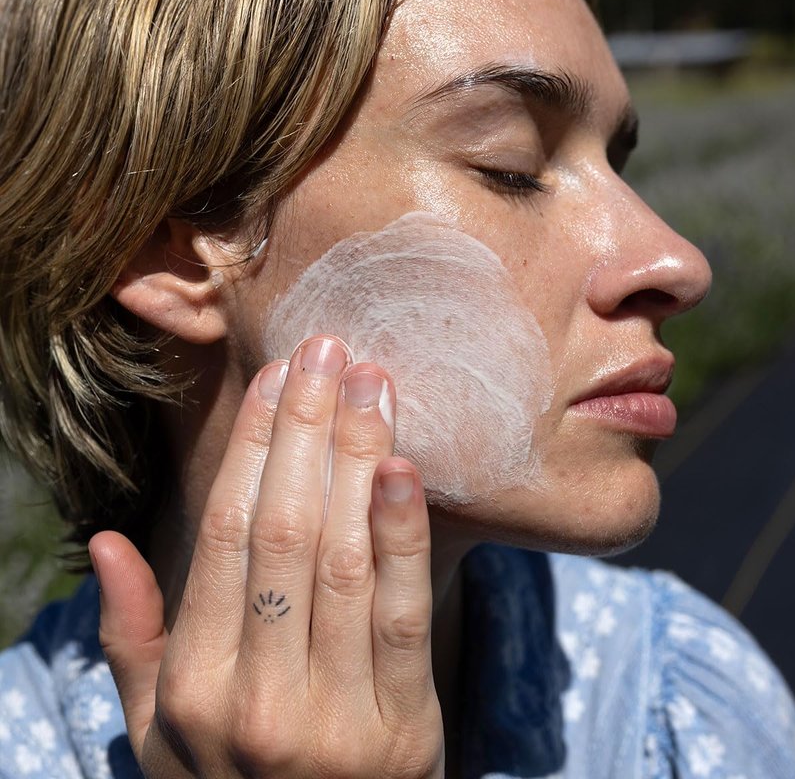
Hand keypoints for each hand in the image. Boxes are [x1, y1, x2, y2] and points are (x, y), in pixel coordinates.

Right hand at [89, 335, 443, 777]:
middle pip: (284, 529)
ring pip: (343, 559)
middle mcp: (256, 694)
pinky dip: (403, 537)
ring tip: (371, 382)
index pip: (225, 534)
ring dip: (358, 458)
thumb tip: (105, 543)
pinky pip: (404, 615)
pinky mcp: (405, 726)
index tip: (278, 378)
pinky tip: (403, 467)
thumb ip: (134, 637)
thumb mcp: (159, 728)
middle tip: (327, 350)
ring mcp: (333, 713)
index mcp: (192, 682)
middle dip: (306, 428)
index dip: (252, 445)